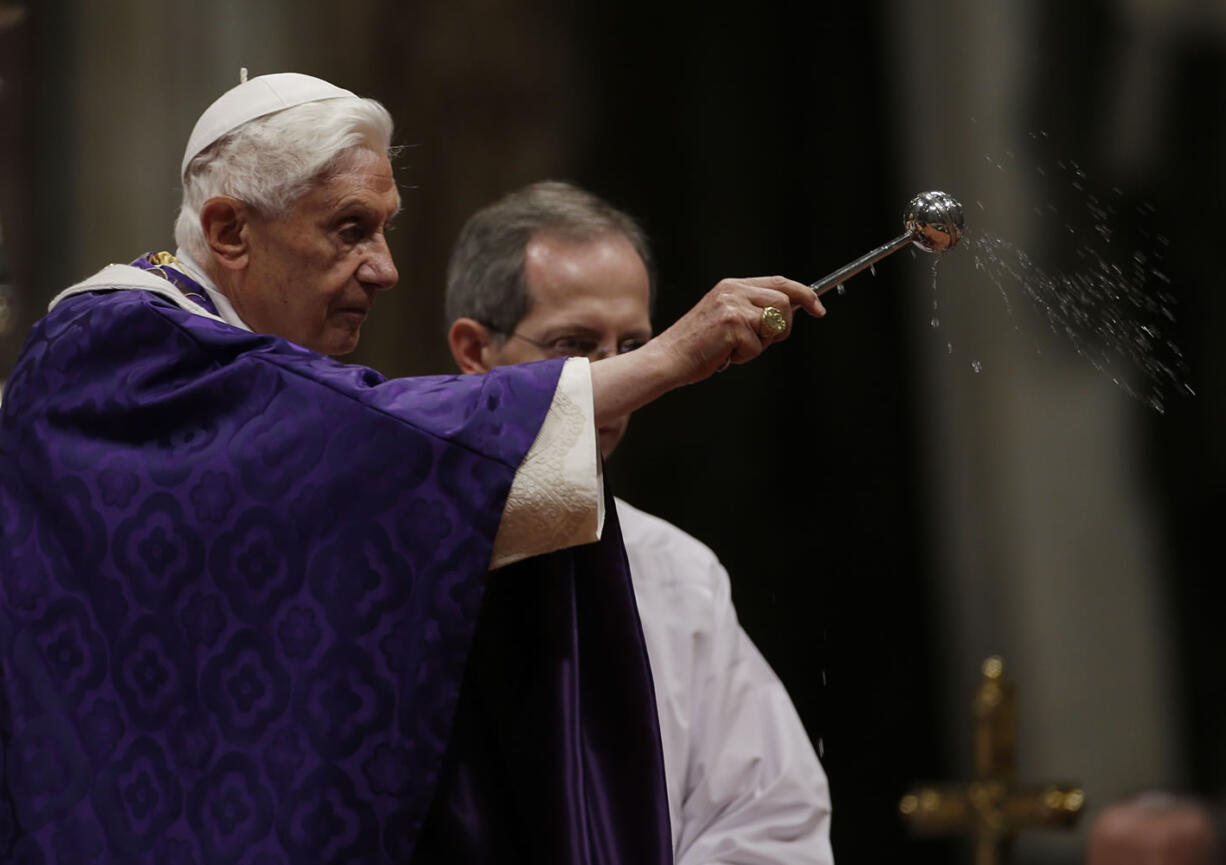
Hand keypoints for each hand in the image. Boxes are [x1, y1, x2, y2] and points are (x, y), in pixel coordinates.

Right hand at [652, 275, 825, 384]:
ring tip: (735, 348)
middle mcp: (733, 291)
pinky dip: (745, 356)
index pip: (780, 282)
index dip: (804, 294)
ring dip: (761, 344)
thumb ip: (753, 311)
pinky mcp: (732, 325)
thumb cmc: (697, 346)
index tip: (818, 308)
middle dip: (782, 327)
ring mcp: (733, 306)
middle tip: (761, 342)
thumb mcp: (726, 318)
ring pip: (775, 324)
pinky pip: (758, 345)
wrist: (668, 358)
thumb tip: (789, 313)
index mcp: (732, 286)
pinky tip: (724, 355)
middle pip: (784, 302)